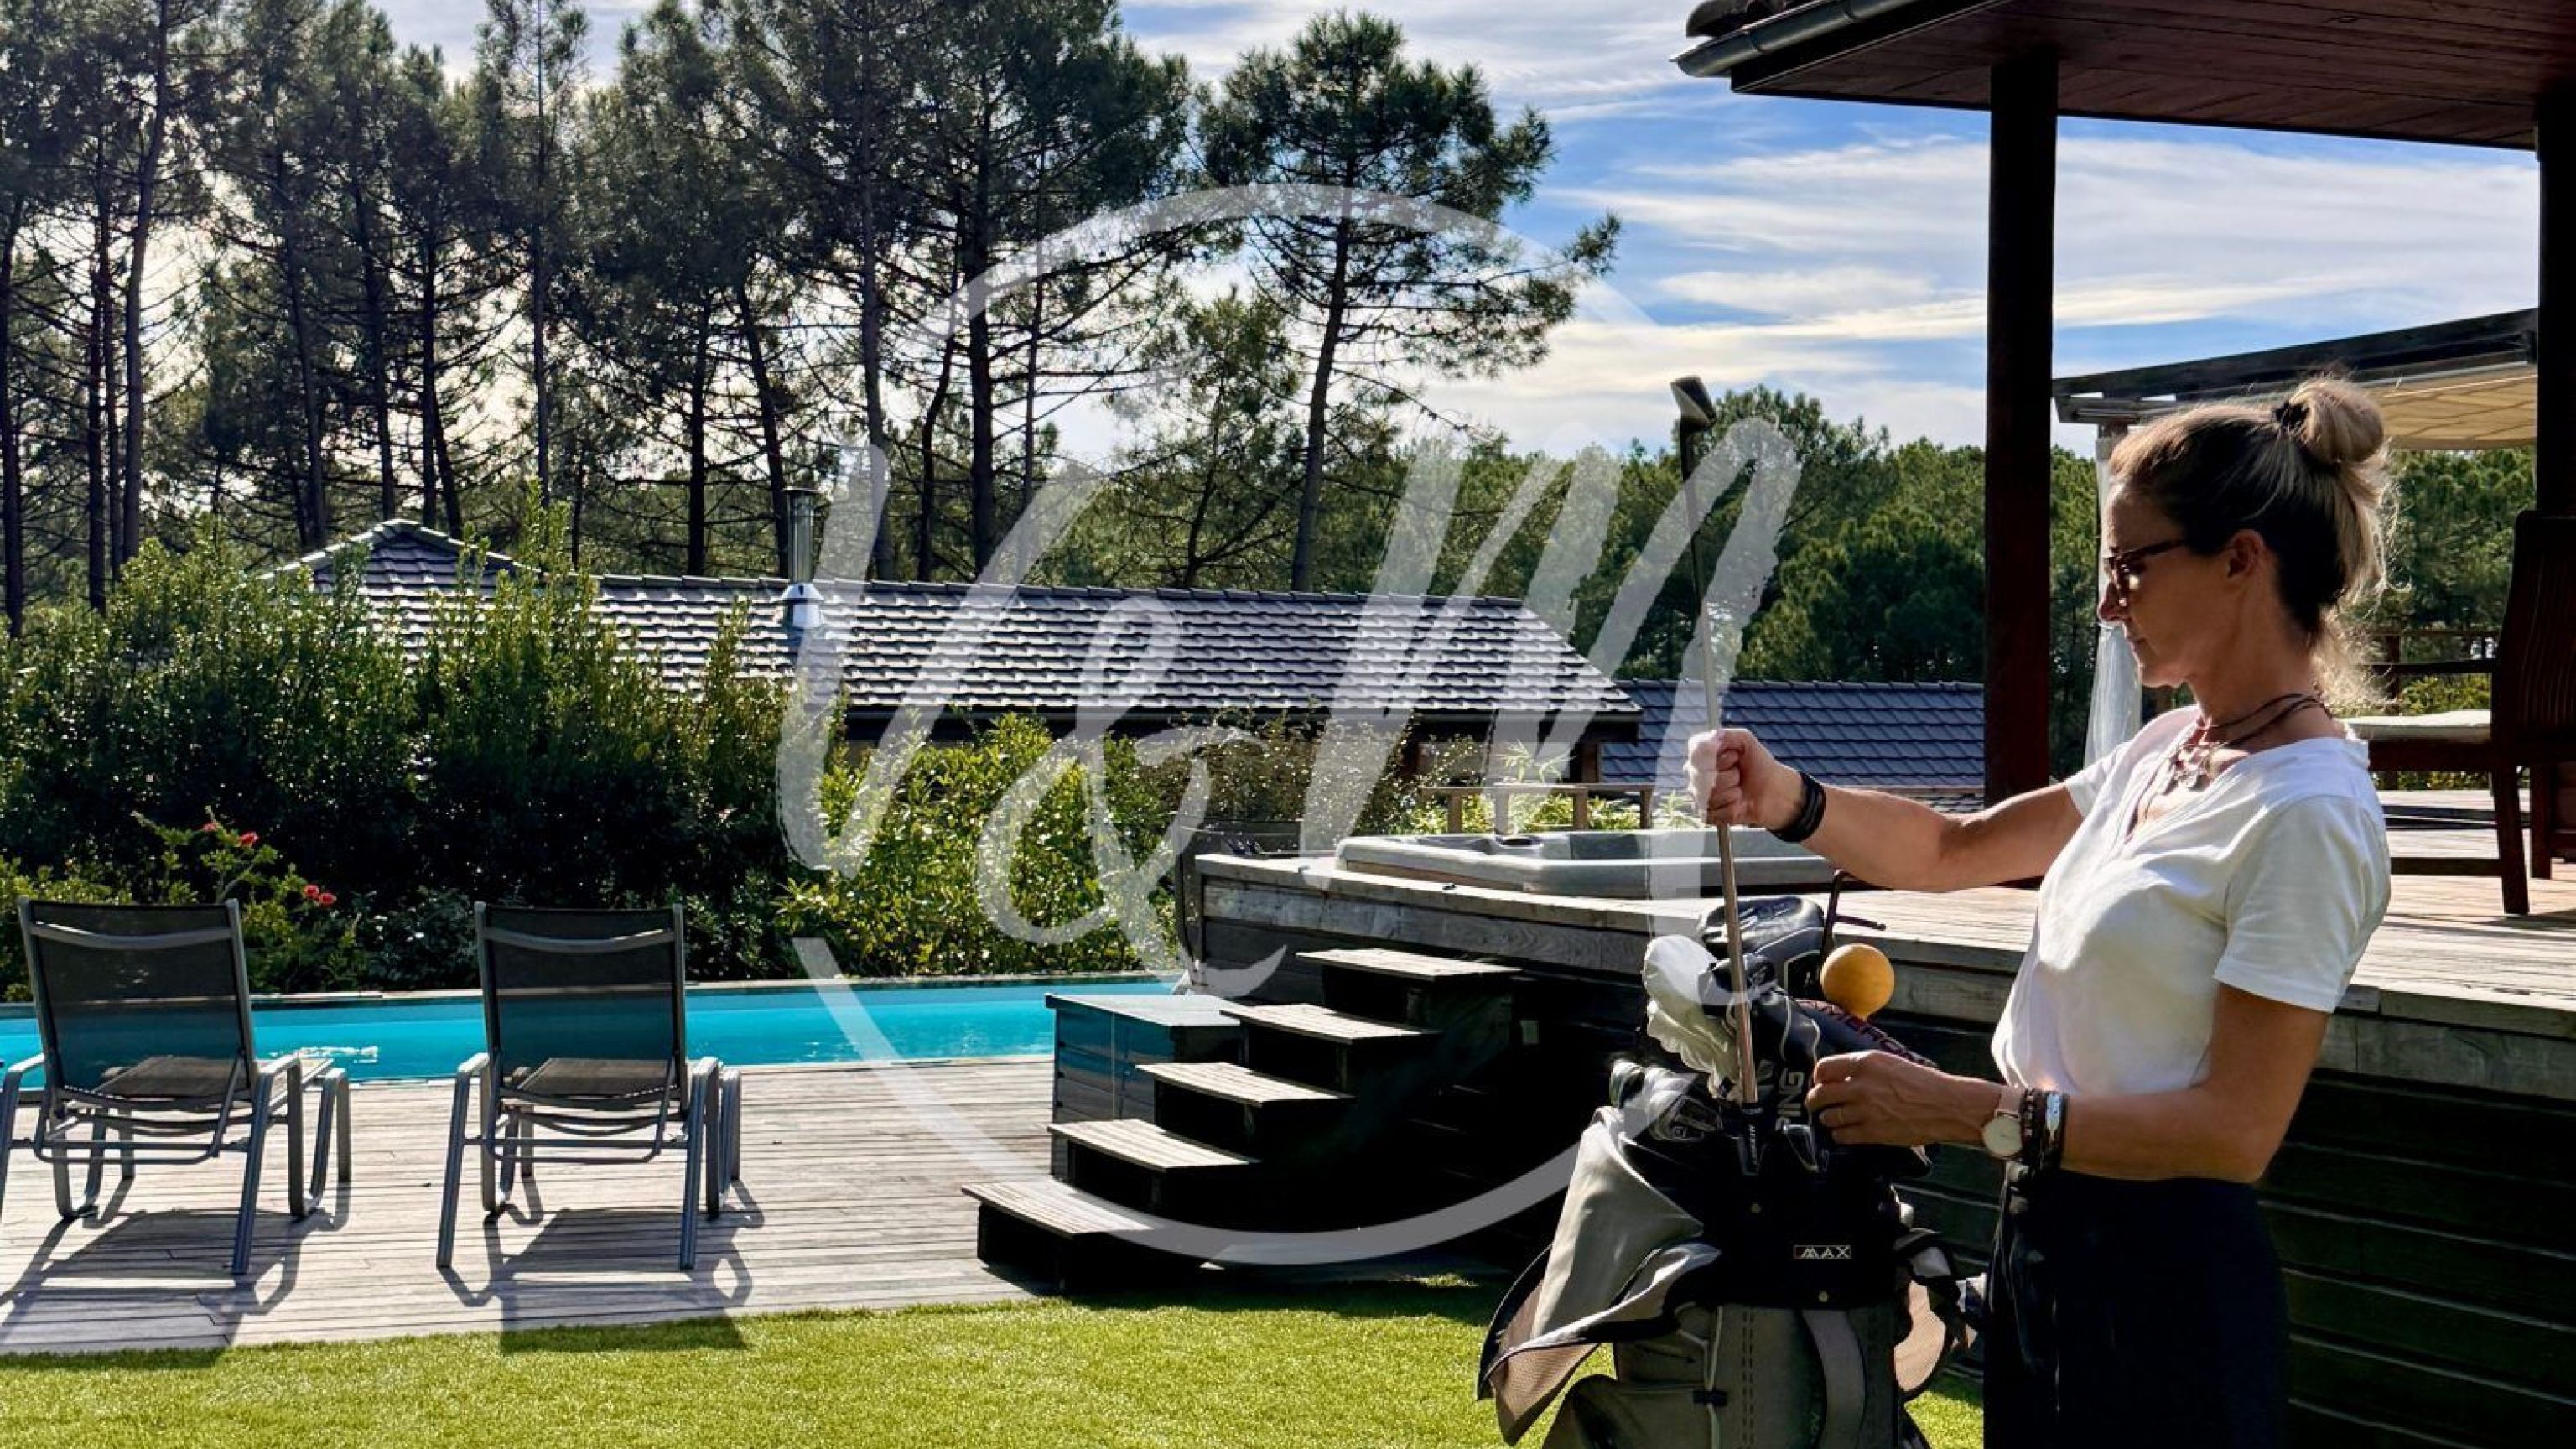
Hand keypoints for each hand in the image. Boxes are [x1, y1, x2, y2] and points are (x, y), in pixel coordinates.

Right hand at [1687, 727, 1799, 830]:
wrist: (1774, 791)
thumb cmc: (1759, 765)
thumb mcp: (1746, 741)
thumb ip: (1726, 735)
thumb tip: (1711, 739)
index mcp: (1701, 755)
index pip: (1696, 753)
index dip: (1716, 756)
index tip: (1734, 757)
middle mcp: (1696, 775)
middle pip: (1703, 776)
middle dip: (1729, 775)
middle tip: (1739, 774)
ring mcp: (1699, 796)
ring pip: (1710, 796)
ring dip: (1732, 792)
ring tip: (1740, 790)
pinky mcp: (1706, 815)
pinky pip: (1713, 813)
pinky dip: (1731, 809)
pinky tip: (1737, 804)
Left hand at [1803, 1051, 1993, 1148]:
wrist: (1945, 1105)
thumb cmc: (1925, 1083)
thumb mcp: (1891, 1063)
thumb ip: (1866, 1068)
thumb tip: (1845, 1074)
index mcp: (1866, 1063)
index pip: (1824, 1067)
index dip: (1818, 1076)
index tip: (1819, 1081)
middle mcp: (1860, 1085)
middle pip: (1821, 1094)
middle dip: (1814, 1100)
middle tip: (1814, 1103)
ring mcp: (1865, 1110)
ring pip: (1829, 1116)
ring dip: (1826, 1118)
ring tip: (1829, 1119)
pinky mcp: (1872, 1132)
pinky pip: (1842, 1135)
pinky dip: (1839, 1134)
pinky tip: (1842, 1133)